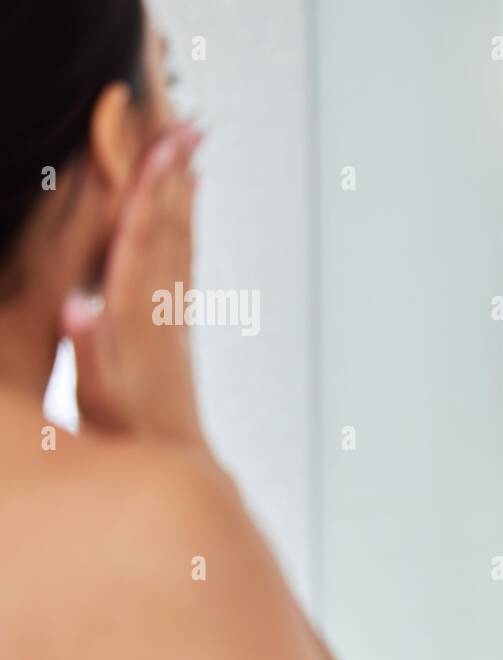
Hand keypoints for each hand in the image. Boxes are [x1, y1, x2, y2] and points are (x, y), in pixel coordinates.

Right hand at [61, 120, 206, 447]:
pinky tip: (186, 210)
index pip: (142, 238)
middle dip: (174, 174)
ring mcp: (173, 313)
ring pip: (180, 239)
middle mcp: (163, 305)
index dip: (148, 189)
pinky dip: (183, 226)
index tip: (159, 146)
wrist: (174, 458)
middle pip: (169, 226)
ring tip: (189, 150)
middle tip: (186, 125)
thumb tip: (79, 308)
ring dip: (183, 192)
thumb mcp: (96, 395)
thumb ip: (88, 349)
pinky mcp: (176, 324)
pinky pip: (181, 260)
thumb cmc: (127, 429)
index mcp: (137, 313)